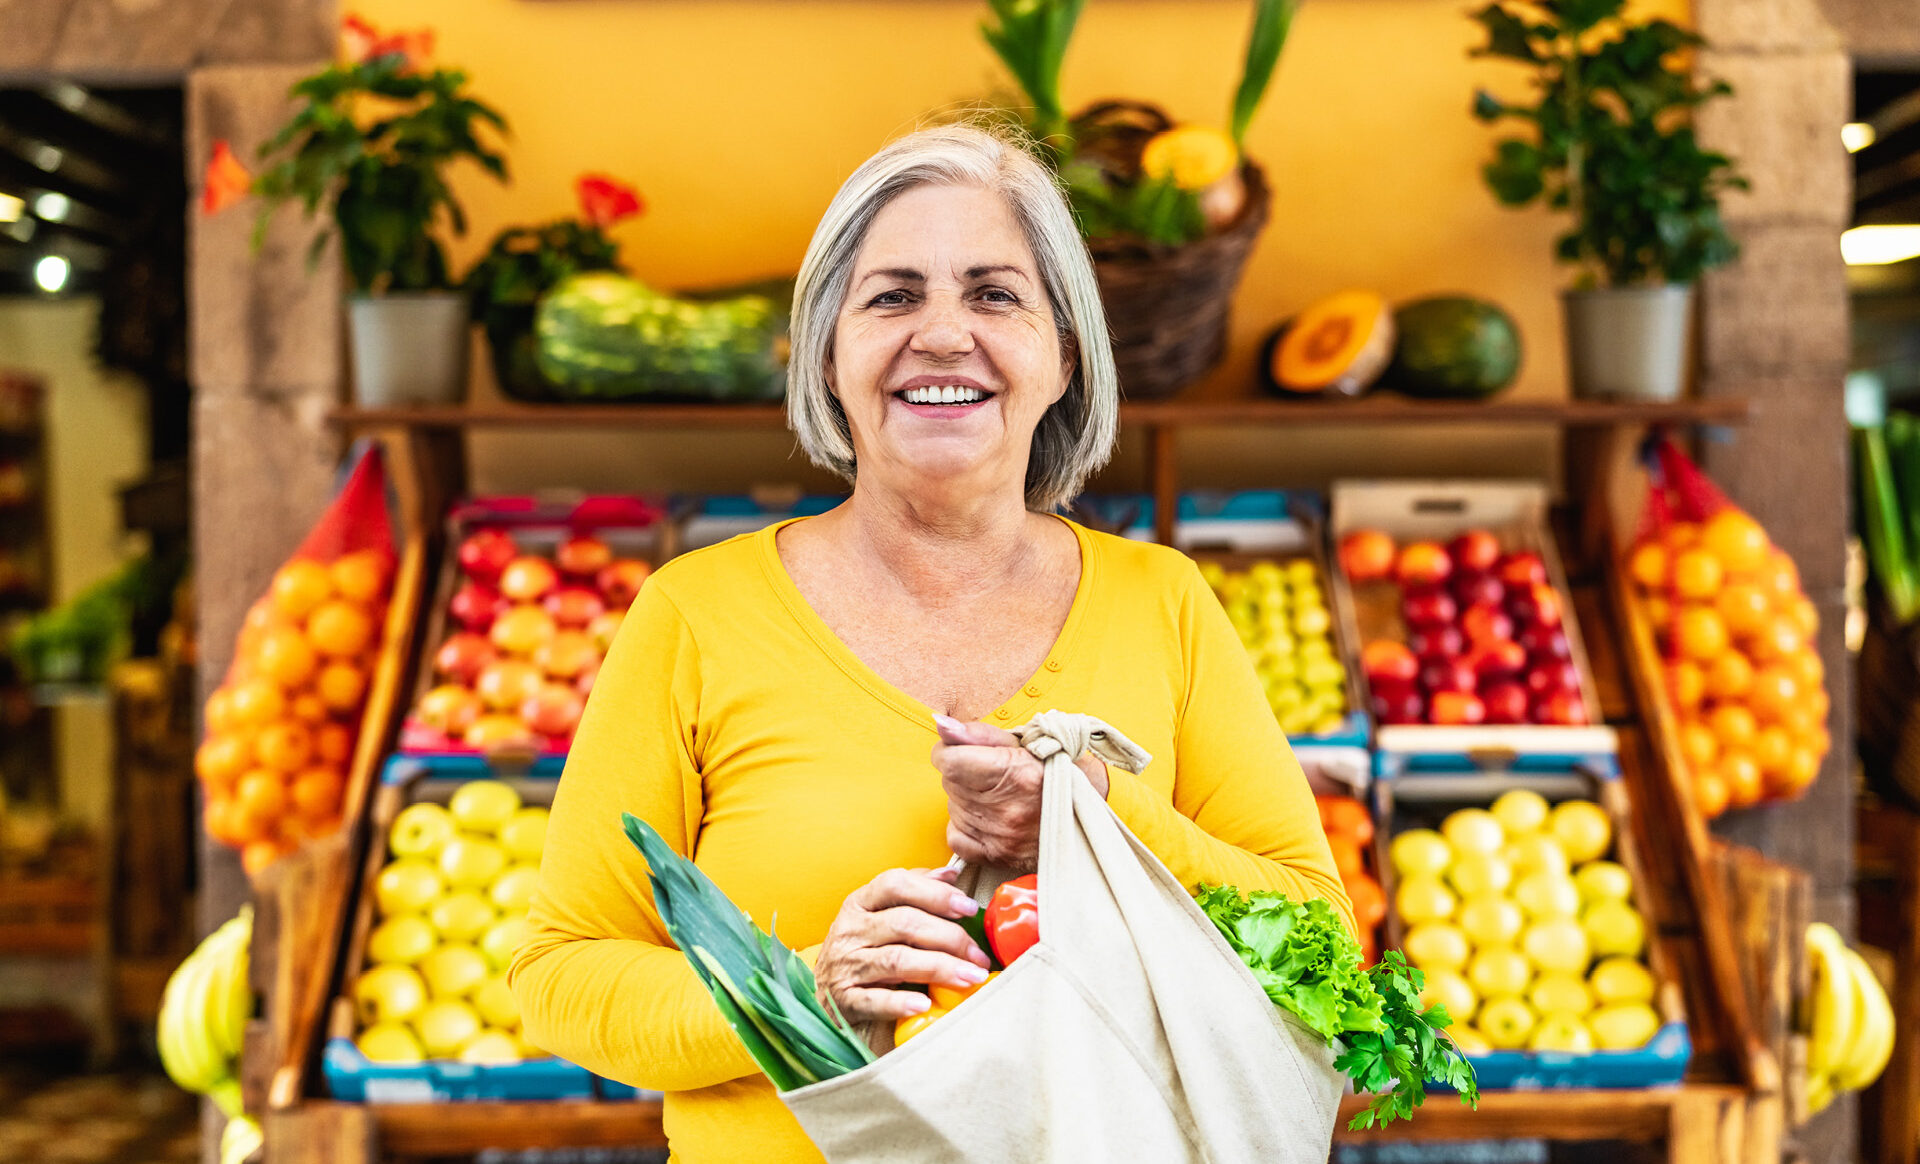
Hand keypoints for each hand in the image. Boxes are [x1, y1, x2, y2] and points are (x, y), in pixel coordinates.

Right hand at [814, 866, 991, 1021]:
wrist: (820, 992)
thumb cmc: (861, 947)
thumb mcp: (878, 913)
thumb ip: (914, 891)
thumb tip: (950, 874)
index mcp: (860, 902)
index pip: (896, 884)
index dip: (935, 893)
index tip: (968, 908)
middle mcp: (851, 930)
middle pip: (904, 923)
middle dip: (949, 937)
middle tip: (979, 954)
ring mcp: (845, 964)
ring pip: (896, 960)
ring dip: (939, 968)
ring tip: (971, 976)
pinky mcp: (845, 999)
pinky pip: (874, 1000)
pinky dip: (901, 1002)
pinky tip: (925, 1004)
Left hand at [932, 716, 1106, 871]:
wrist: (1086, 818)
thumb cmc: (1057, 774)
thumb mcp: (1024, 743)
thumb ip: (978, 734)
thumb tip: (940, 725)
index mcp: (1015, 773)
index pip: (949, 761)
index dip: (949, 752)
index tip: (962, 751)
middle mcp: (1006, 808)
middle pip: (950, 784)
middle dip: (962, 774)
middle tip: (990, 774)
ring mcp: (1001, 836)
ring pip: (953, 808)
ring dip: (965, 799)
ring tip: (996, 795)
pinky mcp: (997, 856)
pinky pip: (956, 836)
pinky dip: (964, 825)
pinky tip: (986, 817)